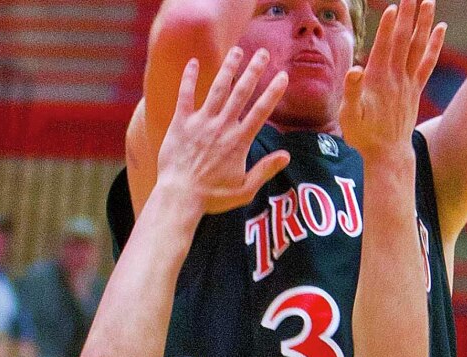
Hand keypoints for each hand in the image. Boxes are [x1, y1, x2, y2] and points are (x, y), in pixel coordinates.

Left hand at [156, 47, 290, 215]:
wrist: (180, 196)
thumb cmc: (213, 197)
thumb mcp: (245, 190)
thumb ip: (265, 170)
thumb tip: (286, 156)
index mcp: (239, 141)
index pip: (260, 111)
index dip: (273, 92)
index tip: (283, 76)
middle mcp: (222, 127)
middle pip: (241, 93)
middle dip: (254, 71)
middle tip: (264, 53)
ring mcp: (200, 122)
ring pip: (217, 89)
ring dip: (228, 68)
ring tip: (238, 50)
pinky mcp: (180, 123)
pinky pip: (185, 95)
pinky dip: (189, 78)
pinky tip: (194, 62)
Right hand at [339, 0, 445, 158]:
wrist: (388, 154)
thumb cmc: (364, 136)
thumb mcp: (349, 116)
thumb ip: (352, 91)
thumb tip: (355, 69)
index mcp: (378, 79)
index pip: (385, 46)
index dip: (390, 25)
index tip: (396, 6)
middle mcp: (396, 77)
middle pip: (405, 40)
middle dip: (409, 15)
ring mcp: (408, 82)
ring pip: (419, 46)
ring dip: (425, 22)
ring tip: (429, 0)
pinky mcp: (416, 89)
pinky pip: (428, 62)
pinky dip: (435, 44)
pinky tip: (441, 28)